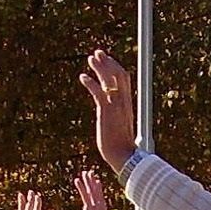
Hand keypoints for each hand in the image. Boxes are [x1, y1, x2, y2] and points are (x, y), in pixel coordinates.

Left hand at [74, 169, 110, 209]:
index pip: (99, 197)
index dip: (97, 188)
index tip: (96, 181)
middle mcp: (99, 206)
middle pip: (96, 191)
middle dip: (92, 181)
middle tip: (90, 172)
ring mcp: (95, 206)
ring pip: (91, 190)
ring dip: (87, 181)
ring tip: (85, 172)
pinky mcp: (89, 207)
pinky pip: (84, 195)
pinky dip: (81, 187)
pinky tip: (77, 179)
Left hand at [79, 49, 138, 172]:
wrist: (123, 156)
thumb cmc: (120, 145)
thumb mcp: (120, 124)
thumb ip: (117, 114)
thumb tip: (112, 113)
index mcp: (128, 103)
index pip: (125, 79)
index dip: (115, 66)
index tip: (107, 59)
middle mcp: (123, 102)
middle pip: (118, 74)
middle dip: (108, 62)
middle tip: (97, 52)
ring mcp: (116, 106)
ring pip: (109, 80)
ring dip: (99, 68)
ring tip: (90, 59)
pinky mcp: (106, 112)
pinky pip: (99, 93)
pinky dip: (90, 83)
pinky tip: (82, 77)